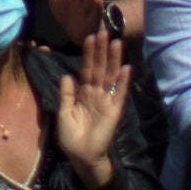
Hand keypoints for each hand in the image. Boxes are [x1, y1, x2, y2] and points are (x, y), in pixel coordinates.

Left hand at [53, 21, 130, 183]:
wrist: (82, 157)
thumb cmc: (71, 138)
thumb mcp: (64, 114)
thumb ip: (66, 95)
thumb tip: (67, 75)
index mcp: (83, 93)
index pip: (87, 69)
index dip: (89, 54)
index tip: (90, 37)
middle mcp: (96, 93)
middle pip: (100, 68)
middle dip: (102, 51)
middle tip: (104, 31)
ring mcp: (106, 100)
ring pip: (111, 76)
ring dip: (114, 60)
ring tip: (117, 42)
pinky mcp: (115, 110)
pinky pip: (120, 93)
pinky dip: (123, 81)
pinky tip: (126, 68)